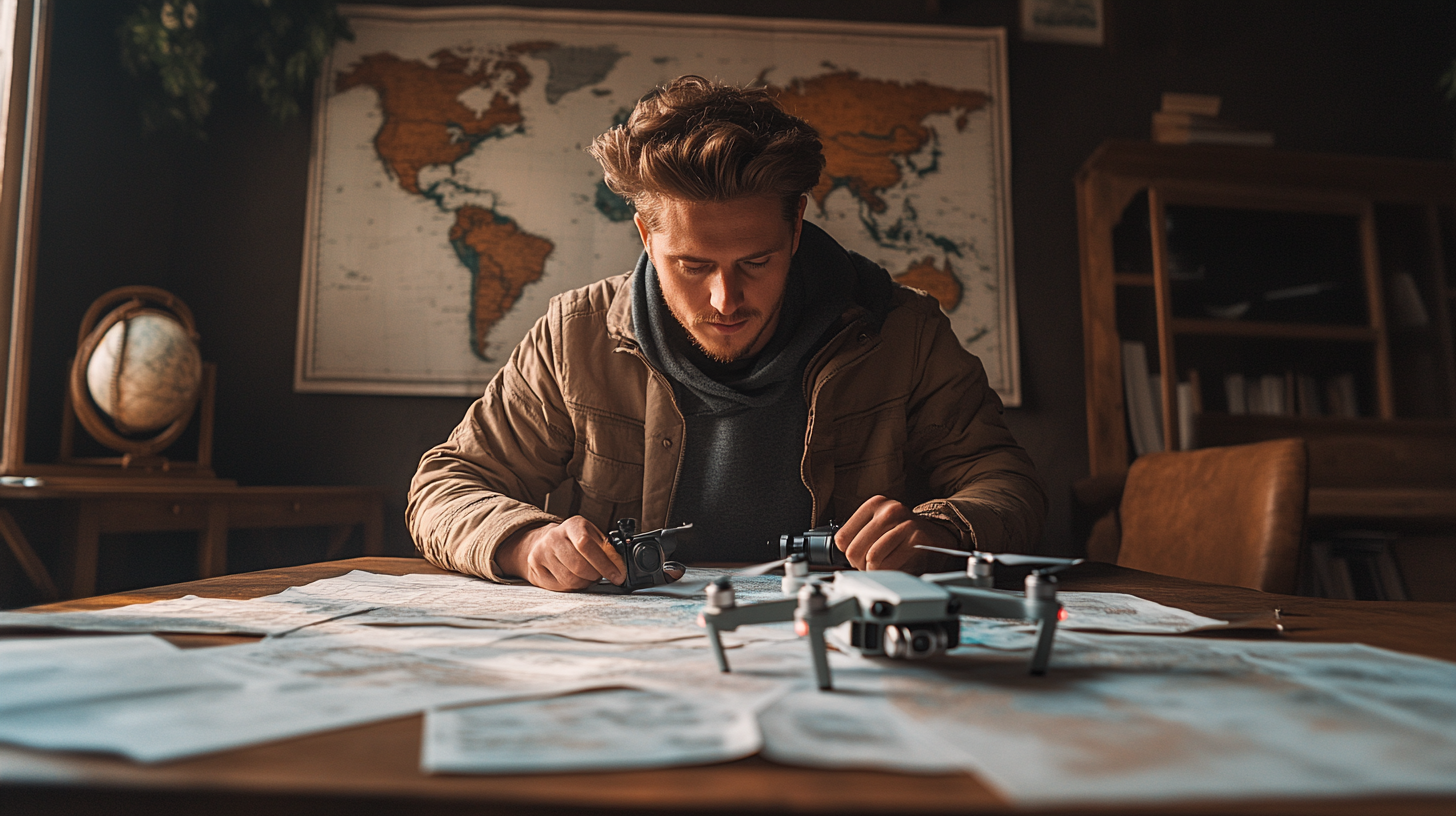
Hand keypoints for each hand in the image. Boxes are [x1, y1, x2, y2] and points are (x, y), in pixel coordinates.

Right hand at [495, 516, 625, 590]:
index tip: (617, 575)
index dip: (605, 563)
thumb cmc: (573, 541)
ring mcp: (541, 553)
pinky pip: (560, 587)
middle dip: (595, 575)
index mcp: (572, 525)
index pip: (586, 544)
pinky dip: (572, 587)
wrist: (542, 542)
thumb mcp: (591, 536)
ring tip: (588, 577)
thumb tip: (619, 565)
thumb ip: (605, 548)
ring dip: (585, 583)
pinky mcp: (535, 569)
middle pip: (579, 566)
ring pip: (570, 579)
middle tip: (600, 576)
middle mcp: (554, 537)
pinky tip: (575, 579)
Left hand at [835, 495, 958, 572]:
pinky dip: (888, 572)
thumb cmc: (903, 535)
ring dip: (874, 570)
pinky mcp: (916, 539)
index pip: (842, 538)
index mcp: (875, 504)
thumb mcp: (878, 526)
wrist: (937, 536)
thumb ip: (858, 536)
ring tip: (882, 566)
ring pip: (871, 557)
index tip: (859, 555)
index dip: (849, 554)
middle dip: (860, 565)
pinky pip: (890, 564)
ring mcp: (904, 523)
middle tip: (870, 565)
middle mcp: (889, 510)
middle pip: (854, 550)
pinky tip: (894, 567)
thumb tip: (840, 556)